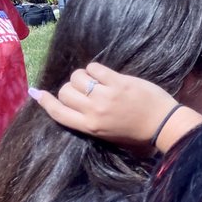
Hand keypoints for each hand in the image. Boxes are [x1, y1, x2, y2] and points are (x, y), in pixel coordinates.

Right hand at [30, 62, 179, 145]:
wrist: (163, 123)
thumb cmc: (135, 130)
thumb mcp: (105, 132)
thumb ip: (86, 119)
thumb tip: (64, 105)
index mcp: (89, 127)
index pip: (57, 112)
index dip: (45, 101)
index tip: (38, 93)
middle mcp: (94, 112)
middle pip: (65, 91)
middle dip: (71, 87)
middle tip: (86, 90)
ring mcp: (106, 96)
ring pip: (78, 77)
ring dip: (83, 76)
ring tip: (97, 81)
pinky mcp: (119, 83)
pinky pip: (95, 68)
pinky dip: (96, 69)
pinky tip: (106, 75)